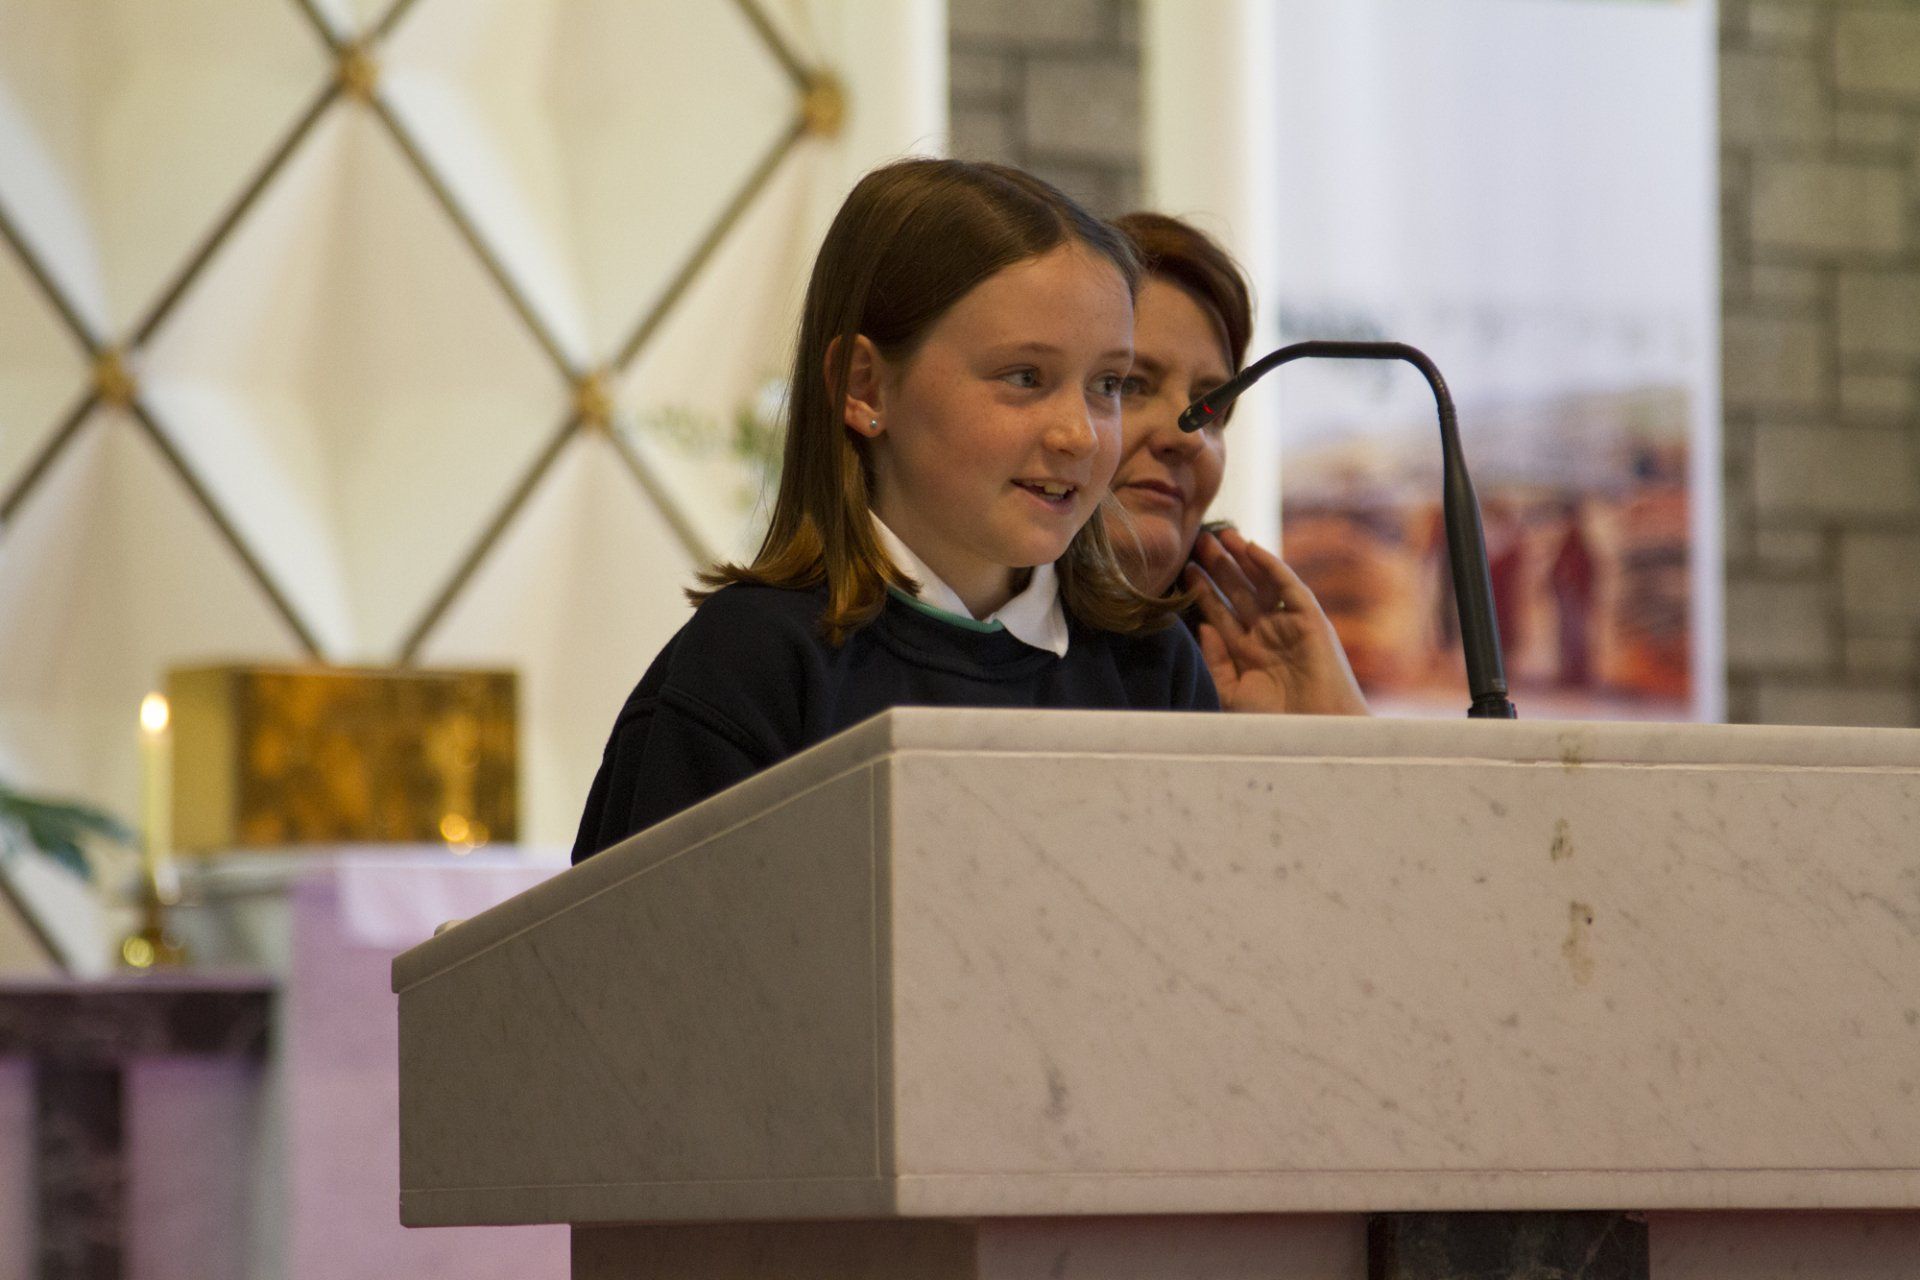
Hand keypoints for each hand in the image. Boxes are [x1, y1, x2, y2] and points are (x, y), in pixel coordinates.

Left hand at [1186, 527, 1369, 715]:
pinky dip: (1272, 567)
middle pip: (1237, 593)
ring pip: (1260, 584)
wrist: (1313, 734)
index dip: (1202, 592)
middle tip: (1199, 540)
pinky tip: (1252, 548)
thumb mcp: (1231, 692)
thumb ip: (1215, 661)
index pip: (1219, 614)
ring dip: (1242, 559)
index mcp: (1246, 652)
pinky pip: (1289, 588)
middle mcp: (1266, 635)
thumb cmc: (1272, 724)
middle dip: (1219, 568)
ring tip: (1221, 534)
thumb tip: (1202, 625)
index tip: (1183, 569)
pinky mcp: (1310, 621)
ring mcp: (1288, 626)